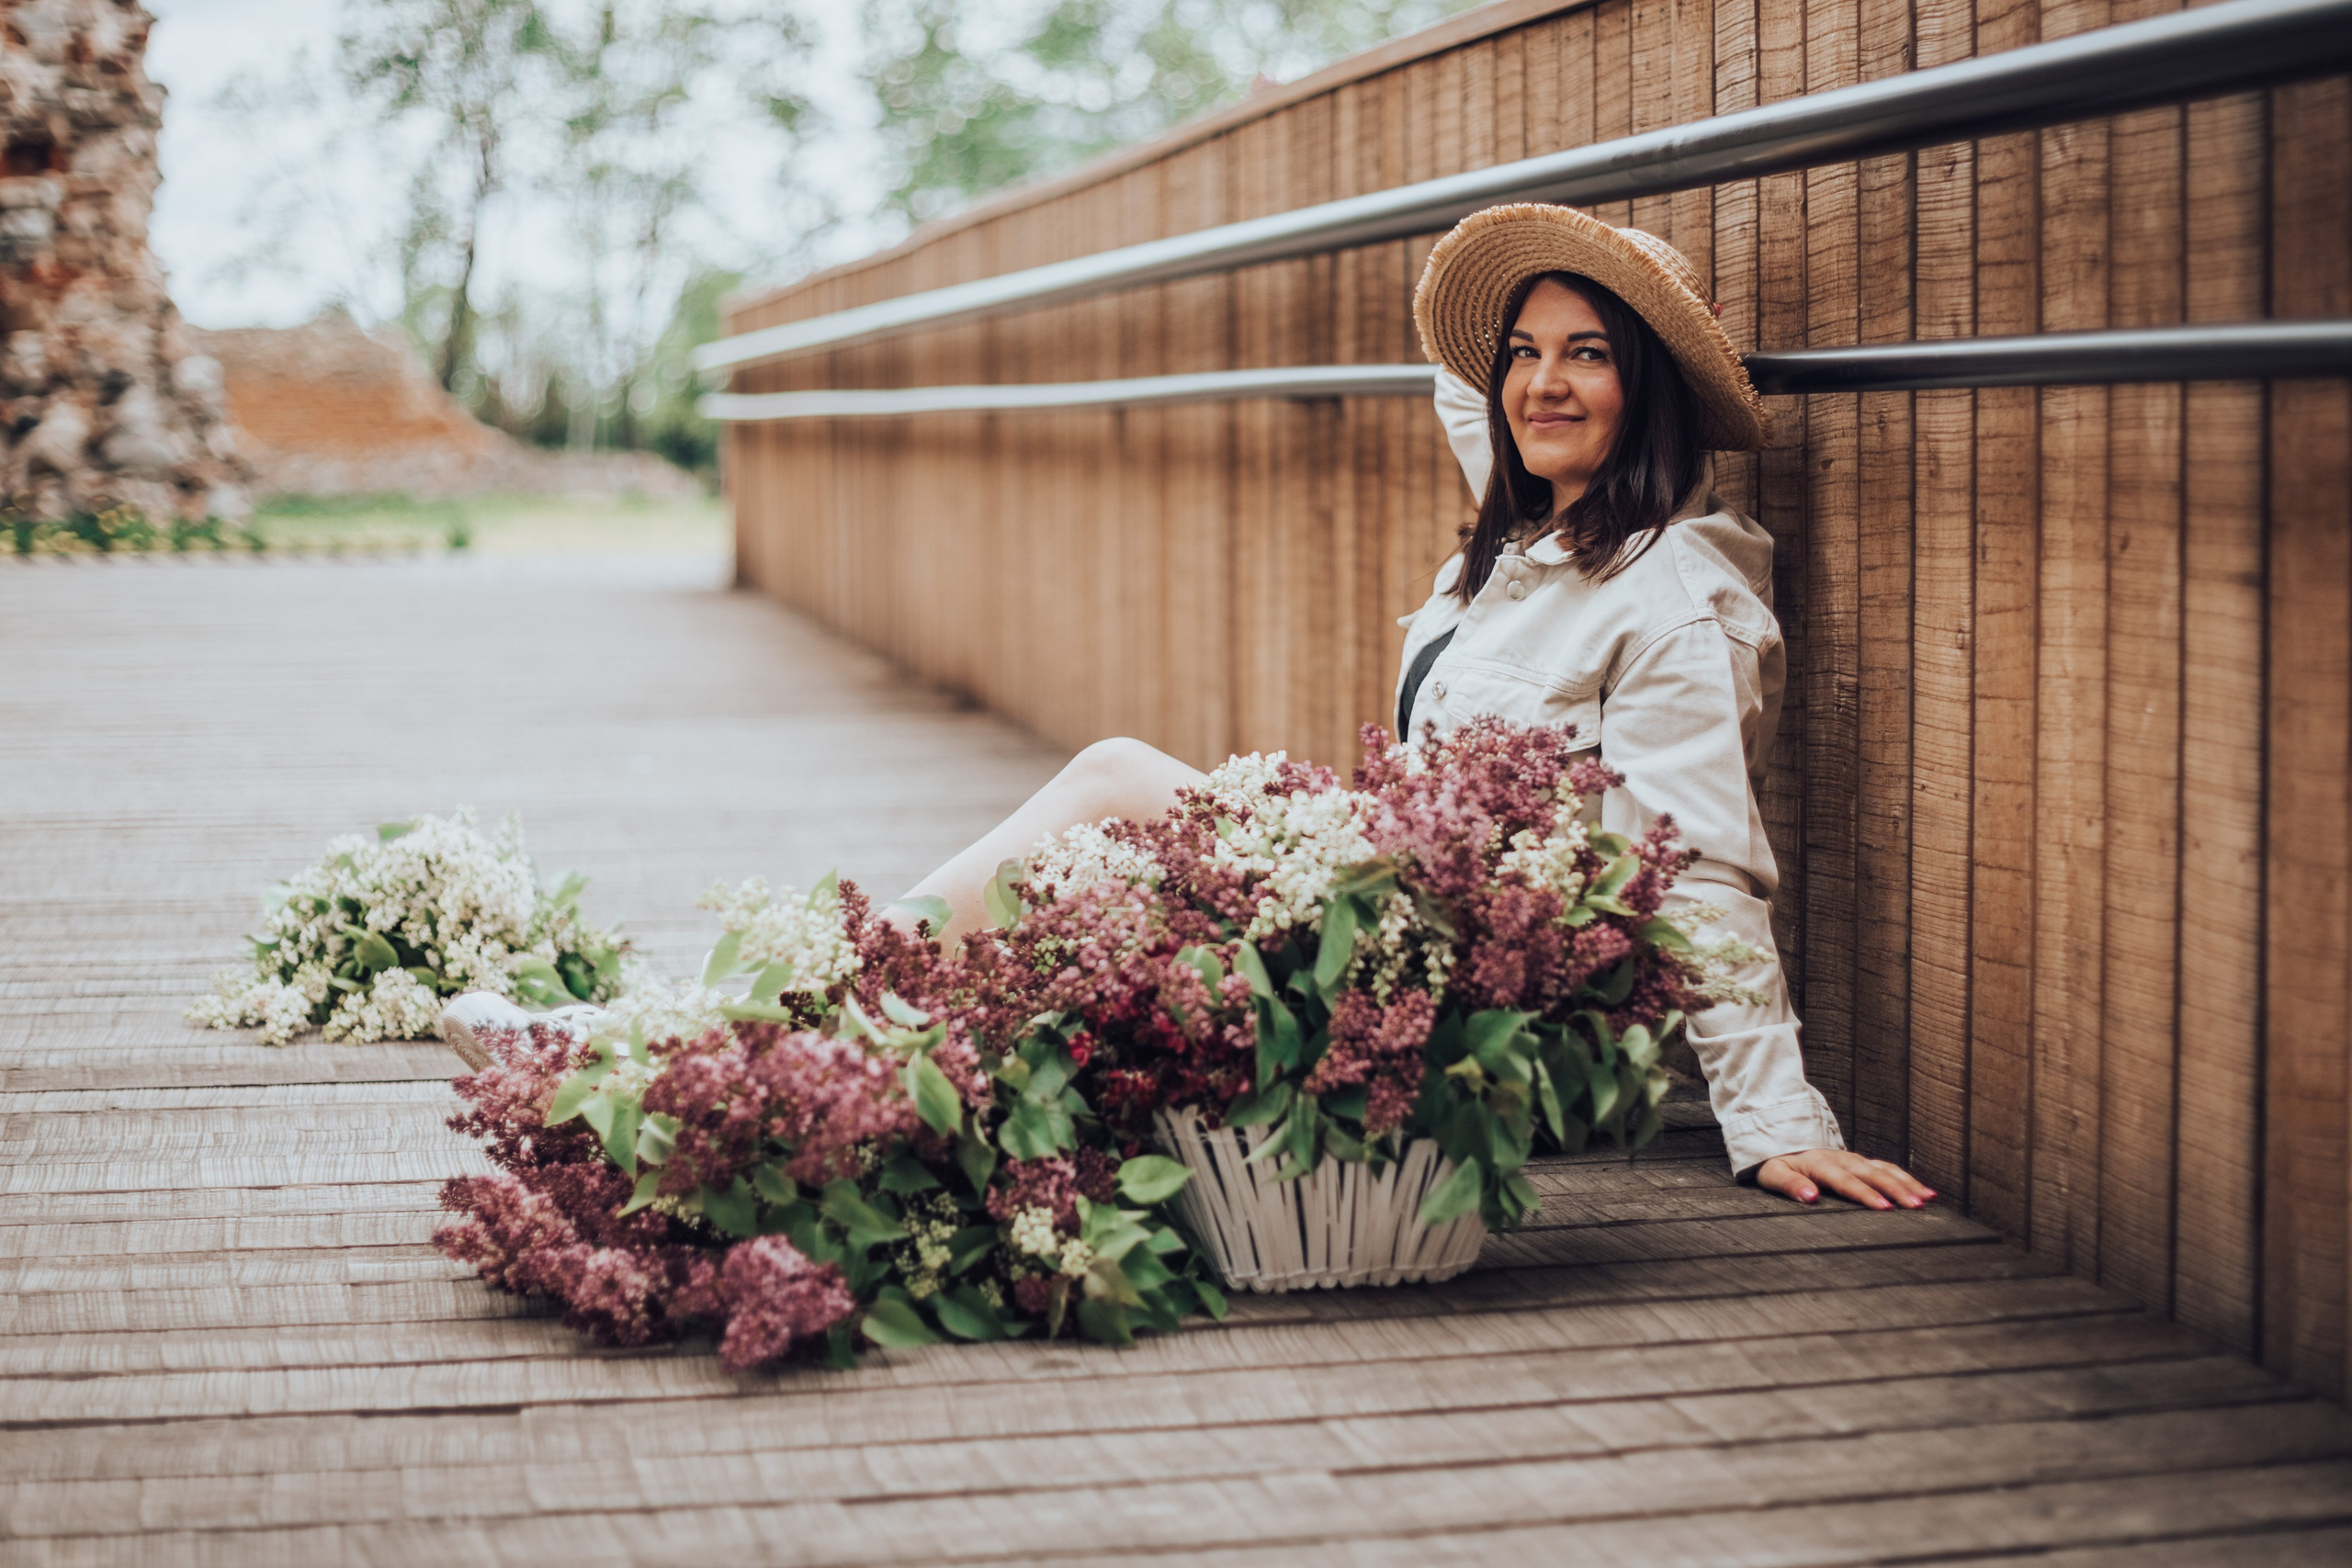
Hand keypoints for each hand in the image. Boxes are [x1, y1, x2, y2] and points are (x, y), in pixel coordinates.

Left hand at [1756, 1149, 1935, 1210]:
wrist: (1781, 1140)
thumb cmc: (1776, 1162)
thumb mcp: (1772, 1173)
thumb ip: (1789, 1184)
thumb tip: (1809, 1196)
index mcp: (1820, 1164)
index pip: (1846, 1181)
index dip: (1865, 1194)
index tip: (1884, 1207)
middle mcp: (1842, 1159)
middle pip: (1873, 1174)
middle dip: (1896, 1189)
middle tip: (1916, 1206)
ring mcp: (1854, 1159)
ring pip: (1885, 1169)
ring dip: (1907, 1183)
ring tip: (1927, 1199)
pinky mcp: (1861, 1161)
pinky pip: (1887, 1168)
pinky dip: (1907, 1178)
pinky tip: (1925, 1191)